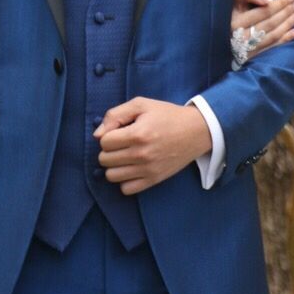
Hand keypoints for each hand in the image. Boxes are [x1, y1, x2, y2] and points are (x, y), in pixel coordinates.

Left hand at [94, 96, 211, 193]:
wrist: (196, 131)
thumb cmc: (167, 115)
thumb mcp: (141, 104)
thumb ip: (115, 115)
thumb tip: (97, 135)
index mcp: (138, 134)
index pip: (104, 142)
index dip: (108, 134)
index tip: (120, 131)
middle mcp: (141, 154)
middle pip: (105, 160)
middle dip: (109, 150)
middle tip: (122, 143)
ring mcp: (147, 170)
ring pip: (111, 176)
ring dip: (114, 166)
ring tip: (125, 156)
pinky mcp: (154, 180)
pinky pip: (126, 189)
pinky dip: (124, 180)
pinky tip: (132, 168)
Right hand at [231, 0, 293, 60]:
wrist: (216, 34)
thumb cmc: (228, 11)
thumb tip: (269, 0)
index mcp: (234, 22)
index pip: (263, 11)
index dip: (279, 3)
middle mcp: (240, 38)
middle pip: (270, 24)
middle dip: (287, 13)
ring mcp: (246, 50)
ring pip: (272, 36)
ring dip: (289, 25)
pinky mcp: (251, 58)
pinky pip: (272, 48)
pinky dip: (286, 40)